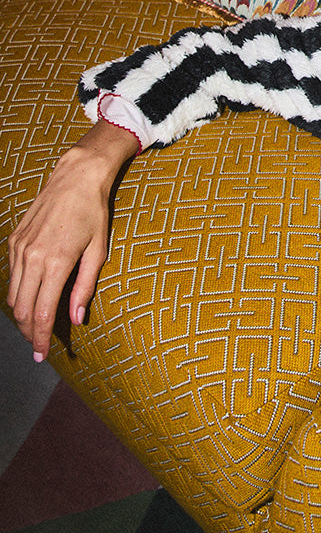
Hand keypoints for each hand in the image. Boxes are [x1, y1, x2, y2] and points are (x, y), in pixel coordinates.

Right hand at [6, 121, 138, 360]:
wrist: (75, 179)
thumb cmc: (94, 213)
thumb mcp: (98, 251)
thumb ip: (85, 286)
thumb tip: (77, 318)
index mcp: (56, 262)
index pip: (43, 312)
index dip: (41, 337)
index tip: (43, 354)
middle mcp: (32, 257)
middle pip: (22, 309)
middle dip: (29, 332)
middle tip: (39, 347)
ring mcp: (19, 248)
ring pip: (12, 295)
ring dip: (22, 315)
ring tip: (35, 328)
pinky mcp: (14, 241)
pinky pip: (11, 275)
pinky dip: (18, 293)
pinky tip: (30, 300)